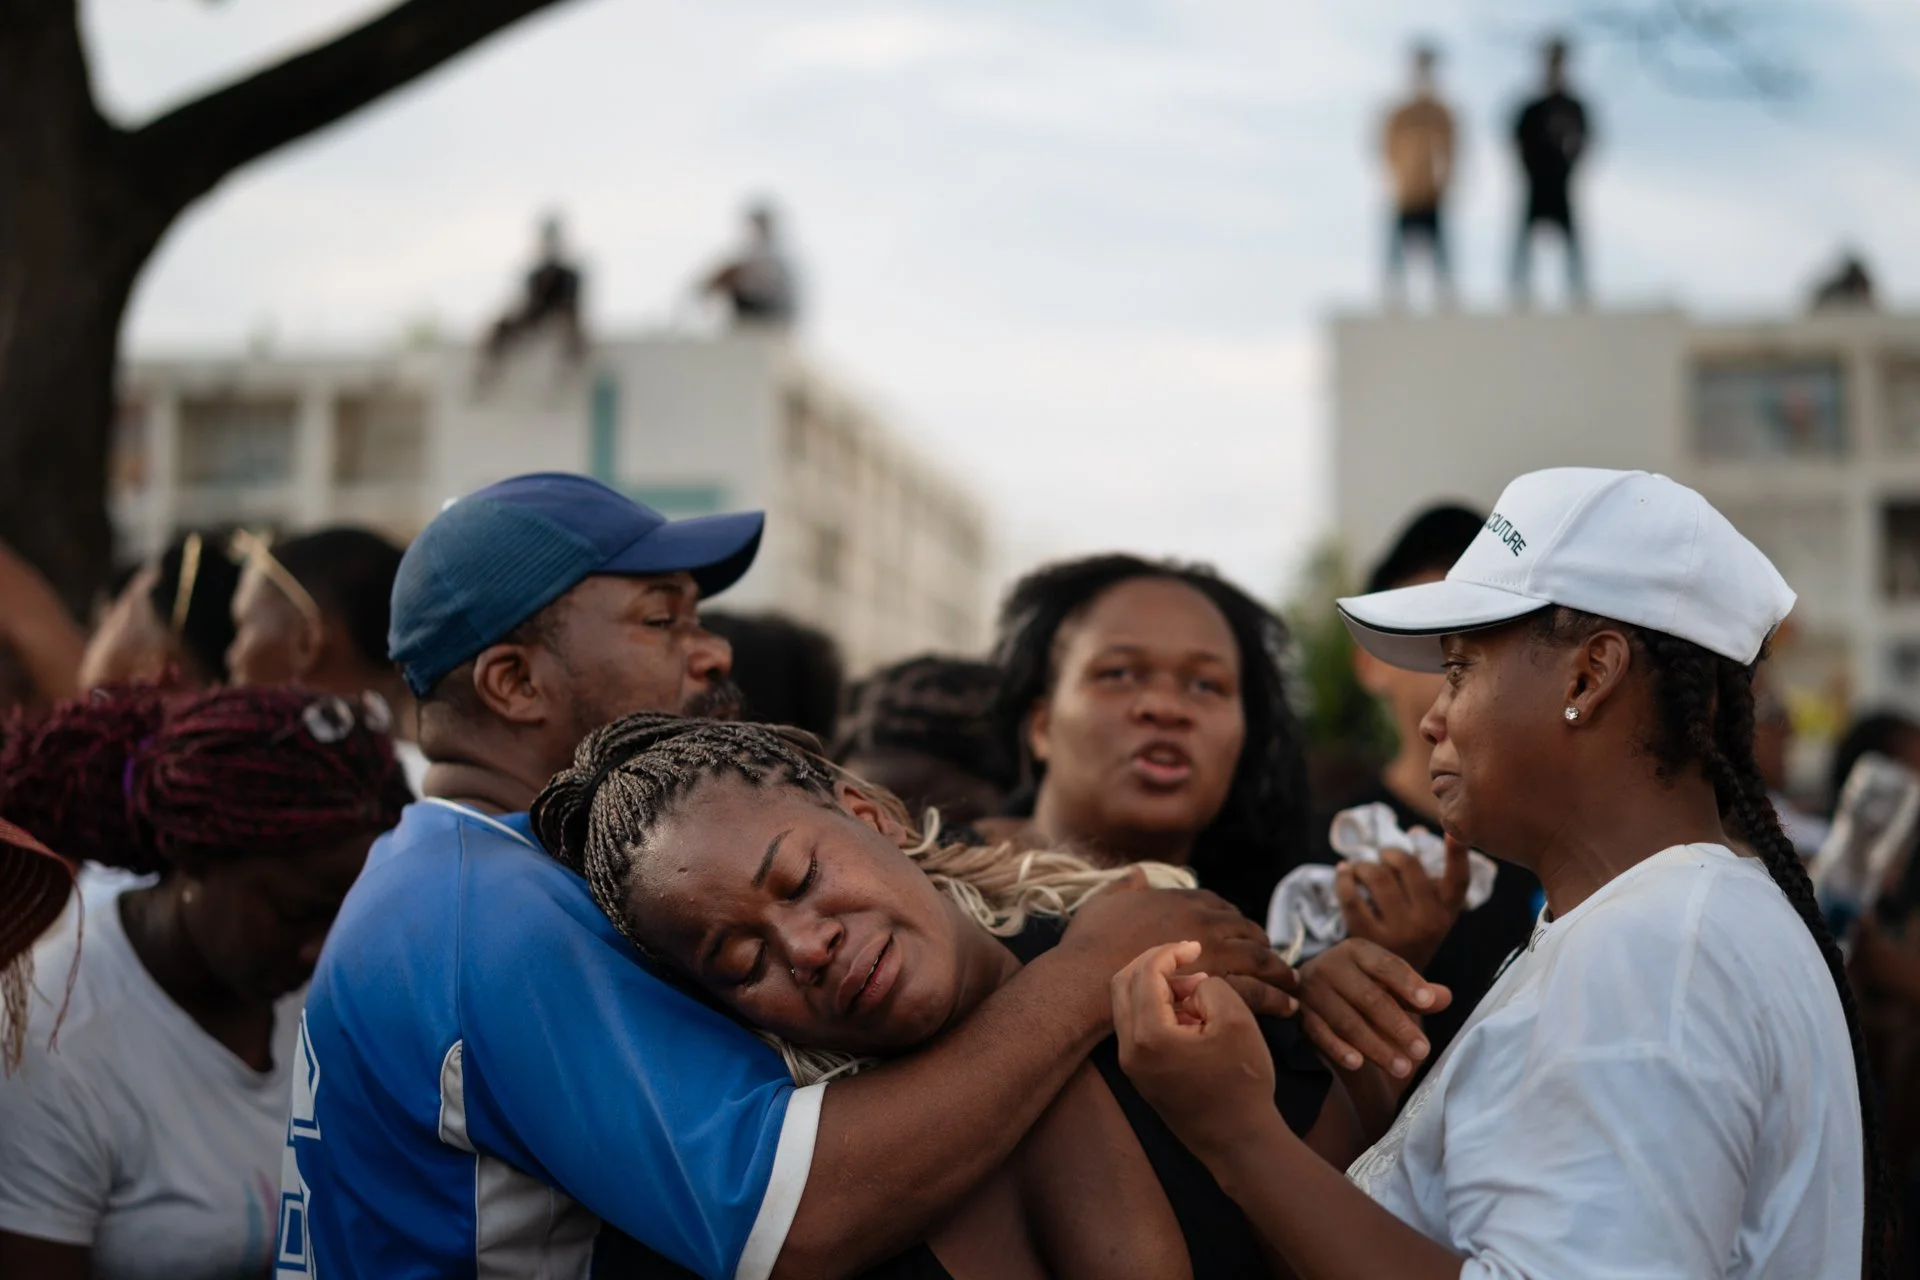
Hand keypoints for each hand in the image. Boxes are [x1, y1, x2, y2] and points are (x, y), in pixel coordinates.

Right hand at [1064, 883, 1298, 1017]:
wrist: (1090, 979)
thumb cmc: (1091, 944)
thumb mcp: (1103, 902)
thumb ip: (1124, 887)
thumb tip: (1136, 874)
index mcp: (1182, 900)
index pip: (1220, 906)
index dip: (1233, 920)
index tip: (1241, 932)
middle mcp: (1205, 921)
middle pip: (1247, 930)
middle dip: (1262, 944)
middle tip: (1274, 960)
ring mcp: (1215, 951)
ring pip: (1260, 958)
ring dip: (1280, 971)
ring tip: (1292, 983)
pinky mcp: (1220, 983)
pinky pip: (1259, 990)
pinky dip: (1277, 997)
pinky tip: (1286, 1007)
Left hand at [1113, 941, 1276, 1158]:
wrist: (1240, 1143)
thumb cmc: (1242, 1082)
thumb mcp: (1235, 1019)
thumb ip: (1210, 987)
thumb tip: (1191, 985)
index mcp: (1147, 1035)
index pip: (1145, 973)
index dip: (1170, 952)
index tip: (1197, 947)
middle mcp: (1128, 1050)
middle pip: (1123, 984)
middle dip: (1153, 963)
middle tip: (1187, 958)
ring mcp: (1131, 1065)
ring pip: (1128, 1005)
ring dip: (1156, 986)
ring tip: (1197, 990)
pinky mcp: (1142, 1075)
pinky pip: (1138, 1027)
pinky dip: (1158, 1009)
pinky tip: (1191, 1013)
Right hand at [1297, 939, 1449, 1078]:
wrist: (1308, 982)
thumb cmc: (1358, 981)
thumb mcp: (1385, 980)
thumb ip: (1415, 991)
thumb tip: (1444, 998)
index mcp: (1357, 952)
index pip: (1385, 966)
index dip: (1407, 983)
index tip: (1427, 1002)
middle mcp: (1332, 967)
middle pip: (1368, 998)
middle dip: (1397, 1026)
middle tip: (1422, 1051)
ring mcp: (1313, 992)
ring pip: (1346, 1021)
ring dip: (1375, 1046)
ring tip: (1402, 1068)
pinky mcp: (1301, 1015)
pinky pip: (1320, 1034)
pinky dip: (1338, 1049)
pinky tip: (1358, 1064)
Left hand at [1336, 834, 1469, 968]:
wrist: (1390, 987)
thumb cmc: (1410, 938)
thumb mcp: (1429, 913)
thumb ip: (1426, 875)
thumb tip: (1417, 830)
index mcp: (1447, 913)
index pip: (1459, 881)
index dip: (1458, 854)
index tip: (1455, 829)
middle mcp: (1428, 922)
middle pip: (1405, 866)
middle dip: (1388, 854)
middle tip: (1379, 856)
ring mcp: (1399, 931)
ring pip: (1377, 877)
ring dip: (1363, 865)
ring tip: (1359, 867)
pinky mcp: (1368, 938)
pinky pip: (1351, 896)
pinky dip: (1343, 878)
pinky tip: (1343, 873)